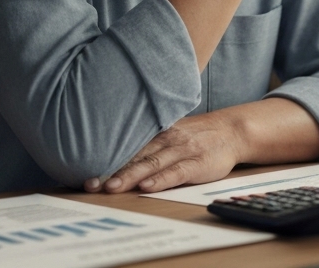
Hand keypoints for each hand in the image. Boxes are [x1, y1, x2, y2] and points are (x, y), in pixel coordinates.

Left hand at [84, 112, 243, 193]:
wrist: (232, 130)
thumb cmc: (197, 136)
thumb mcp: (170, 133)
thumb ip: (148, 144)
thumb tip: (118, 158)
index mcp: (156, 134)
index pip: (127, 149)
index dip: (106, 162)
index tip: (87, 176)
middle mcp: (166, 140)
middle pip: (135, 156)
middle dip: (112, 171)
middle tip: (91, 184)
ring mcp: (182, 150)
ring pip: (152, 163)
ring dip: (130, 176)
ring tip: (112, 187)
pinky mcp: (198, 163)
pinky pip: (176, 171)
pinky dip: (160, 179)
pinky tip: (147, 187)